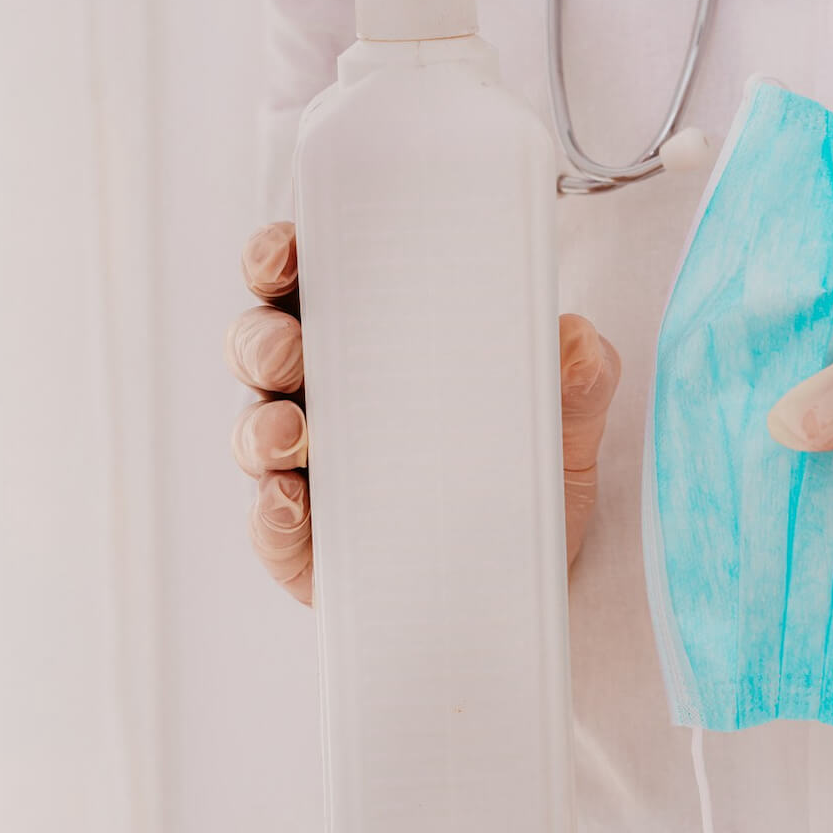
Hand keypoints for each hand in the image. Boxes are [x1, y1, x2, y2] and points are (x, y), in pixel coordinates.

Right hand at [225, 221, 621, 605]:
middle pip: (259, 348)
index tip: (287, 252)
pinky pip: (270, 526)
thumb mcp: (565, 422)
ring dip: (259, 427)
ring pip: (253, 433)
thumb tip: (576, 338)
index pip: (305, 284)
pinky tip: (291, 504)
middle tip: (291, 351)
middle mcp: (320, 396)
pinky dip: (271, 514)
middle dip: (262, 341)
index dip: (278, 258)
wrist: (534, 580)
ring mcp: (304, 471)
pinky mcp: (305, 545)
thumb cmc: (526, 473)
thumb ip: (579, 378)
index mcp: (366, 342)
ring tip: (291, 435)